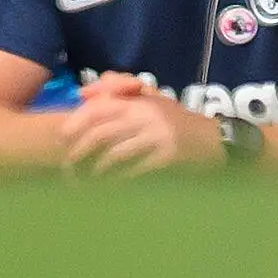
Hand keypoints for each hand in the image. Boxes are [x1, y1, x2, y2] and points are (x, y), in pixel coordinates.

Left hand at [59, 73, 222, 177]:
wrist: (215, 140)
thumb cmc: (177, 120)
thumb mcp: (151, 98)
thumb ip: (118, 89)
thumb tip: (84, 94)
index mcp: (138, 101)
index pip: (99, 107)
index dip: (77, 121)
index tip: (62, 136)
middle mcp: (144, 115)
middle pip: (101, 132)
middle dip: (80, 150)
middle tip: (68, 166)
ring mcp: (156, 137)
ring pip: (115, 153)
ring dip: (95, 170)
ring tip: (83, 181)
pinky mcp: (166, 157)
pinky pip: (135, 171)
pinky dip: (118, 181)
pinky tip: (108, 188)